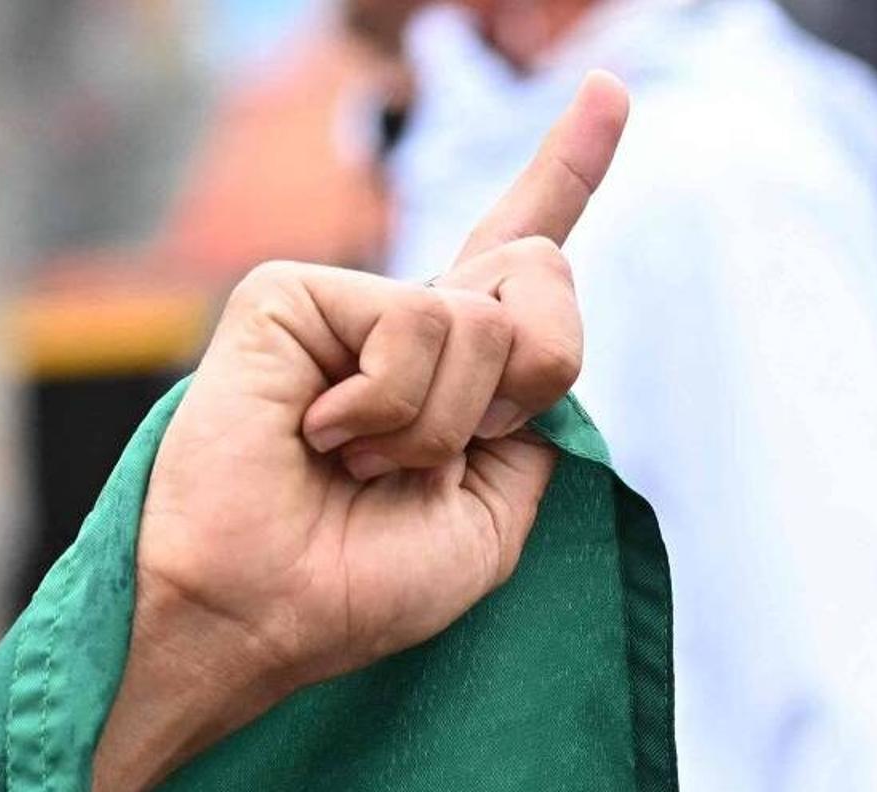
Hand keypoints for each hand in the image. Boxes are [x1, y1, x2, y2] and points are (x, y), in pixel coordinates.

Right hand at [91, 72, 629, 791]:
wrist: (265, 616)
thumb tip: (525, 327)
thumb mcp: (489, 522)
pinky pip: (413, 325)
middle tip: (446, 456)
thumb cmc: (359, 585)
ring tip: (362, 464)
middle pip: (541, 283)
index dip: (568, 173)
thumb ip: (533, 430)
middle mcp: (404, 322)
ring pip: (481, 319)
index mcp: (458, 370)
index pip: (522, 260)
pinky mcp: (292, 291)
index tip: (610, 90)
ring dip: (440, 427)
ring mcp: (347, 302)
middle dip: (528, 382)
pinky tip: (321, 437)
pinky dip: (387, 409)